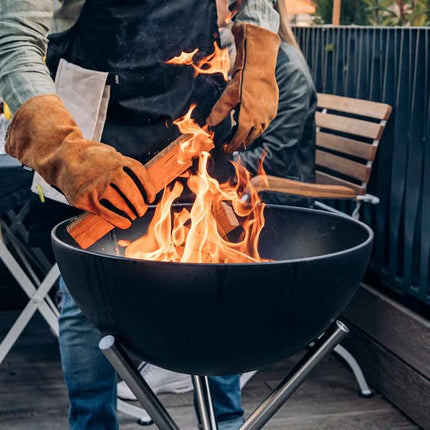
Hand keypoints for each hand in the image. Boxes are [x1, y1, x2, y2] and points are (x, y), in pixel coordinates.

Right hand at [6, 95, 154, 228]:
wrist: (60, 158)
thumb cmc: (89, 158)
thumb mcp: (108, 153)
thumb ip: (124, 164)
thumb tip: (143, 183)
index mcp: (117, 159)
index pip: (140, 175)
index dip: (148, 188)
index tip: (151, 198)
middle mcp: (109, 171)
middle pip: (133, 193)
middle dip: (140, 206)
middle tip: (141, 211)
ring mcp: (97, 185)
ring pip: (122, 205)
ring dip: (131, 213)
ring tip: (133, 216)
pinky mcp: (86, 199)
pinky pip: (107, 214)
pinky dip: (119, 221)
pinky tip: (125, 223)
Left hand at [207, 23, 279, 152]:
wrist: (261, 67)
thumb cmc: (243, 81)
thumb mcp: (228, 96)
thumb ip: (219, 112)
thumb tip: (208, 124)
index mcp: (248, 120)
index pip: (239, 139)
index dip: (231, 146)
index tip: (225, 149)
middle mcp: (260, 121)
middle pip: (250, 139)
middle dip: (240, 143)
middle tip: (231, 144)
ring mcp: (269, 116)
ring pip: (258, 132)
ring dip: (249, 135)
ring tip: (240, 135)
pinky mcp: (273, 110)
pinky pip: (265, 123)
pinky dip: (257, 127)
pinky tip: (250, 122)